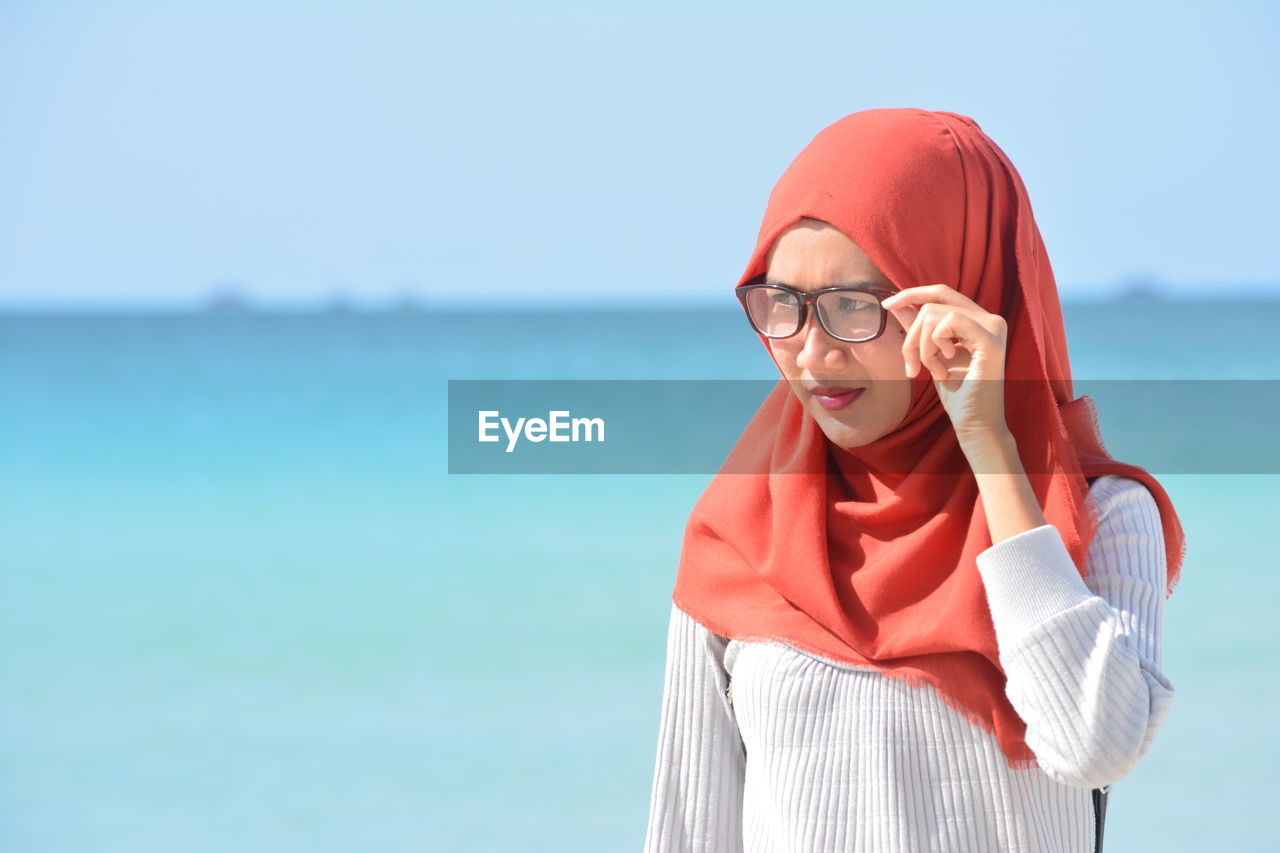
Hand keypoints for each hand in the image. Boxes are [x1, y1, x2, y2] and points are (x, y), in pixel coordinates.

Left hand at [880, 284, 1009, 442]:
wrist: (974, 423)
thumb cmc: (957, 393)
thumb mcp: (931, 354)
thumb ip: (919, 328)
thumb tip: (897, 304)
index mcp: (978, 321)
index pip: (942, 293)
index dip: (913, 294)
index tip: (887, 305)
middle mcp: (990, 319)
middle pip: (933, 304)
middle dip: (912, 335)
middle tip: (912, 366)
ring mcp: (993, 327)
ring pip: (935, 314)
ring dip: (923, 347)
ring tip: (934, 372)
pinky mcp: (990, 339)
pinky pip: (948, 322)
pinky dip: (934, 346)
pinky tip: (943, 369)